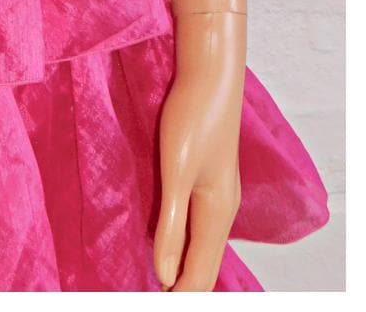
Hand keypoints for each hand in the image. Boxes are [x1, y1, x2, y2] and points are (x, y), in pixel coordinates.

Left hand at [153, 9, 246, 289]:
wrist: (208, 77)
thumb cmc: (192, 119)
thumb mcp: (176, 173)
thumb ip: (171, 224)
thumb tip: (165, 275)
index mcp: (216, 214)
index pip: (201, 273)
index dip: (180, 294)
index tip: (155, 302)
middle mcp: (220, 209)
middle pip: (202, 262)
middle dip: (180, 284)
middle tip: (146, 291)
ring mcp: (214, 193)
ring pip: (198, 242)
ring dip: (179, 262)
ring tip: (151, 276)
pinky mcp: (202, 177)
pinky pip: (193, 222)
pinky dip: (178, 239)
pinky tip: (161, 238)